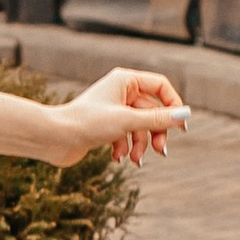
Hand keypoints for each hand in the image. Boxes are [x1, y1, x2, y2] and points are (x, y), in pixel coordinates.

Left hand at [57, 69, 186, 164]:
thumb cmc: (87, 123)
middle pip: (153, 111)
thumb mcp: (128, 121)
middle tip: (161, 151)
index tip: (182, 126)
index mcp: (125, 80)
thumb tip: (185, 116)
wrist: (54, 139)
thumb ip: (158, 119)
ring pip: (140, 127)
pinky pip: (126, 136)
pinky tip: (117, 158)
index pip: (161, 86)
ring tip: (133, 159)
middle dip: (156, 133)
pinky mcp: (105, 126)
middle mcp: (120, 91)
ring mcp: (113, 109)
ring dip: (140, 145)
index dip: (174, 105)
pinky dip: (125, 148)